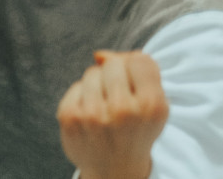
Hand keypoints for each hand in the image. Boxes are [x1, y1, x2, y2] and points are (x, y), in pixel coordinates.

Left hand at [57, 51, 168, 178]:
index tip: (135, 86)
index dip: (136, 69)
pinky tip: (90, 116)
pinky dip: (82, 96)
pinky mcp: (70, 117)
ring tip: (105, 109)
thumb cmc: (136, 130)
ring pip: (92, 73)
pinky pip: (76, 86)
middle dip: (115, 76)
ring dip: (98, 86)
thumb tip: (99, 55)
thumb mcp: (152, 104)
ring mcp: (93, 114)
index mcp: (151, 106)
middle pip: (113, 63)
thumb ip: (137, 71)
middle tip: (119, 99)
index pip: (140, 60)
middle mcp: (123, 110)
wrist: (114, 169)